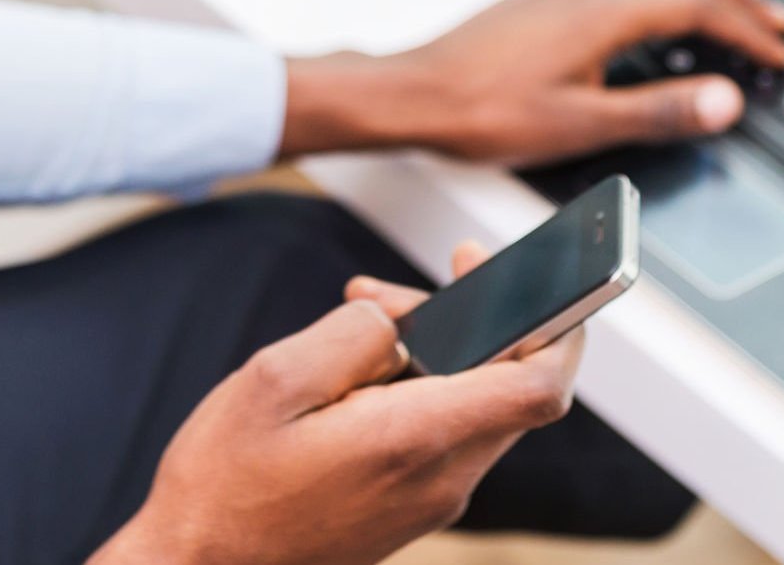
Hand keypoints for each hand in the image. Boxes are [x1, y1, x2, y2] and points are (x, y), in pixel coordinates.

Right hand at [93, 244, 576, 564]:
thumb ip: (353, 334)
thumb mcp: (274, 380)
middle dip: (475, 318)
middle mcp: (440, 477)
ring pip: (474, 403)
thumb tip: (398, 319)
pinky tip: (359, 370)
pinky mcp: (410, 506)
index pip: (537, 385)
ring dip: (441, 350)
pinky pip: (443, 431)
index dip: (558, 323)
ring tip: (365, 322)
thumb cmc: (225, 485)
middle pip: (508, 383)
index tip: (538, 277)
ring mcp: (429, 498)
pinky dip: (421, 386)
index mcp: (414, 440)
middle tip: (406, 287)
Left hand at [281, 0, 783, 167]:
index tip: (779, 53)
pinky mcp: (540, 0)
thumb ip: (660, 111)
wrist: (412, 94)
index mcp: (606, 13)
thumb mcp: (584, 124)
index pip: (700, 10)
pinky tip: (642, 8)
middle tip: (775, 19)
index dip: (748, 31)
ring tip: (724, 6)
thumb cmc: (483, 111)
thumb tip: (725, 99)